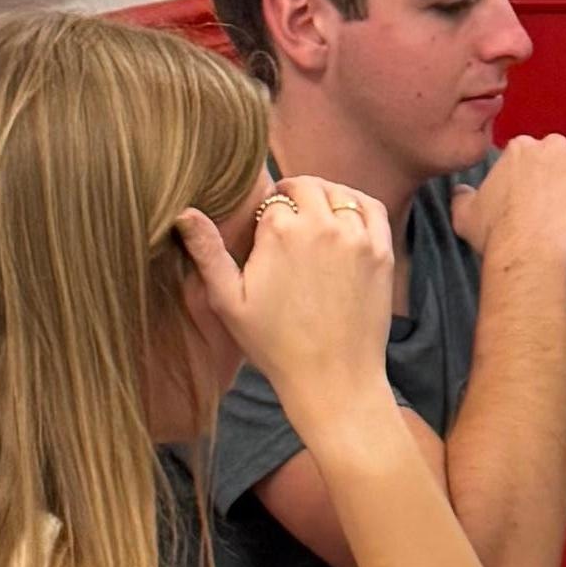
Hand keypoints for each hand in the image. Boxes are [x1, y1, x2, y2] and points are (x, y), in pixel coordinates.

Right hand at [216, 165, 407, 442]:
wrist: (333, 379)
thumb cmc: (275, 345)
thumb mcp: (229, 301)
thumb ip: (207, 252)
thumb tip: (184, 213)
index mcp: (280, 231)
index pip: (271, 199)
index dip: (265, 215)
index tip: (263, 236)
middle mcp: (321, 224)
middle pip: (305, 187)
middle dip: (292, 198)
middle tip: (286, 222)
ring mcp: (356, 236)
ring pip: (338, 193)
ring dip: (324, 198)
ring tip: (313, 219)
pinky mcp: (381, 252)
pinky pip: (372, 208)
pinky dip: (357, 204)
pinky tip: (345, 217)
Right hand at [452, 134, 565, 282]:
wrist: (531, 247)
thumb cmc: (498, 234)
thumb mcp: (466, 216)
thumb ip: (462, 198)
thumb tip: (460, 191)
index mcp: (518, 150)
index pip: (531, 155)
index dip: (535, 178)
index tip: (536, 199)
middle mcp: (550, 145)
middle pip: (561, 155)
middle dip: (564, 175)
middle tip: (563, 206)